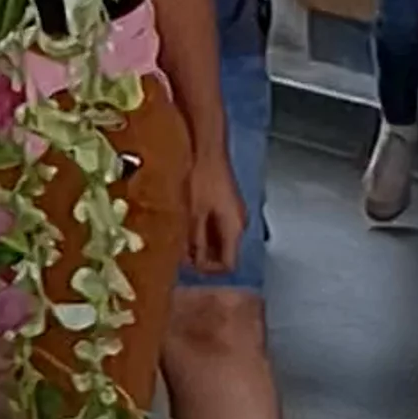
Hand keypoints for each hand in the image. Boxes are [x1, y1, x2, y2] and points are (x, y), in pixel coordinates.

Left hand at [183, 137, 246, 274]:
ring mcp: (233, 212)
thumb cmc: (201, 179)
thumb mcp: (193, 215)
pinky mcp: (225, 203)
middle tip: (179, 252)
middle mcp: (238, 223)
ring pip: (219, 240)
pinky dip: (201, 230)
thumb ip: (194, 242)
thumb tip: (190, 263)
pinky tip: (184, 222)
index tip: (187, 265)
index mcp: (234, 228)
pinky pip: (216, 226)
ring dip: (200, 243)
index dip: (207, 270)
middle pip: (224, 254)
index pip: (229, 264)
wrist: (207, 148)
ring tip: (178, 237)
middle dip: (202, 257)